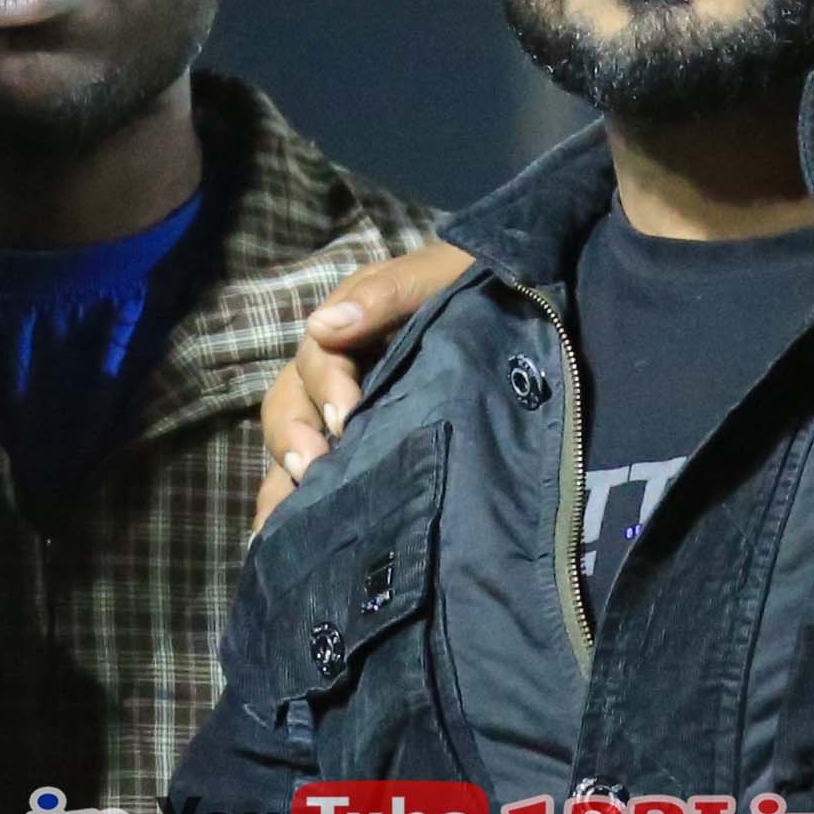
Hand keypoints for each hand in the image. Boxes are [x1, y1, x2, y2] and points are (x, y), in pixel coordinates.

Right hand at [251, 239, 468, 525]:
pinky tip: (277, 538)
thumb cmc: (488, 289)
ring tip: (290, 512)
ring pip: (294, 441)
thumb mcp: (442, 275)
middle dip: (293, 436)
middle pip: (291, 402)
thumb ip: (387, 294)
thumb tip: (324, 326)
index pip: (319, 357)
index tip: (347, 419)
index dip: (327, 387)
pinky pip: (314, 477)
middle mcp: (341, 371)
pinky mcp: (365, 451)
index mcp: (353, 326)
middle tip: (311, 468)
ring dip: (285, 476)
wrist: (536, 315)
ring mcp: (352, 412)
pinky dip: (289, 504)